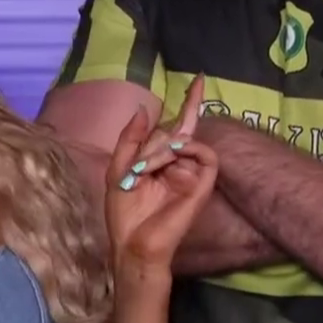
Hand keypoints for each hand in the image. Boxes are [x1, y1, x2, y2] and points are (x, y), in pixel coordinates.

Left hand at [106, 75, 220, 270]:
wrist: (132, 243)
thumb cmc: (124, 213)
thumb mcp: (118, 169)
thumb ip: (130, 138)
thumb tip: (143, 108)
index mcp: (162, 162)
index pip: (179, 127)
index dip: (190, 103)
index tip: (200, 79)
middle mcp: (180, 165)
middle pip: (171, 133)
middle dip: (148, 146)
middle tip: (136, 171)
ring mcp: (193, 174)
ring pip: (183, 142)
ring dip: (159, 152)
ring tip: (144, 173)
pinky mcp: (203, 184)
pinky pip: (204, 154)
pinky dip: (185, 151)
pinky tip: (168, 162)